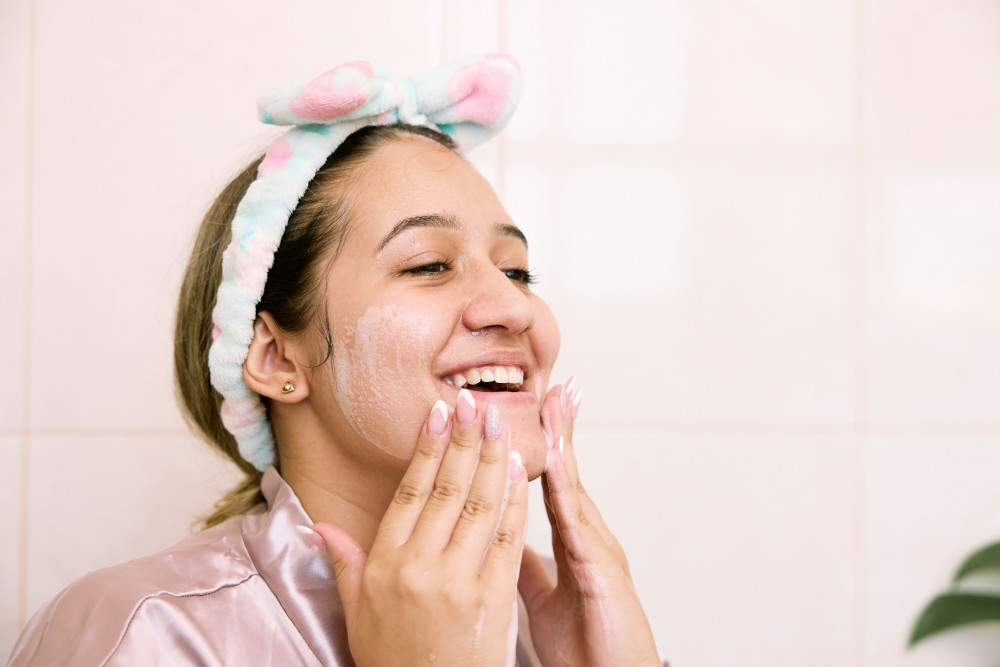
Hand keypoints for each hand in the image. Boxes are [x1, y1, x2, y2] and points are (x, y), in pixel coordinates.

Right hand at [312, 390, 528, 666]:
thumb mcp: (357, 612)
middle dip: (463, 439)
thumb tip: (318, 526)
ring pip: (479, 505)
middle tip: (473, 402)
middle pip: (447, 489)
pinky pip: (508, 537)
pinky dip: (514, 500)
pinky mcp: (493, 597)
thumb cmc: (394, 659)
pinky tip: (517, 471)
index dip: (427, 448)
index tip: (438, 412)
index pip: (409, 491)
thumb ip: (344, 563)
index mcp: (385, 564)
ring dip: (491, 459)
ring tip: (497, 423)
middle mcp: (420, 567)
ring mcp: (459, 580)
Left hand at [518, 379, 659, 666]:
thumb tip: (494, 535)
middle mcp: (588, 537)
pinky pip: (578, 525)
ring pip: (575, 488)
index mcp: (572, 541)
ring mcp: (598, 550)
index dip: (545, 444)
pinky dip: (564, 491)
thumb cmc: (584, 643)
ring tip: (555, 405)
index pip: (552, 482)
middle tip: (554, 383)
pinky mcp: (602, 572)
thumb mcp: (542, 596)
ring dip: (563, 445)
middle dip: (561, 427)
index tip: (536, 407)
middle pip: (568, 472)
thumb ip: (521, 562)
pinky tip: (552, 463)